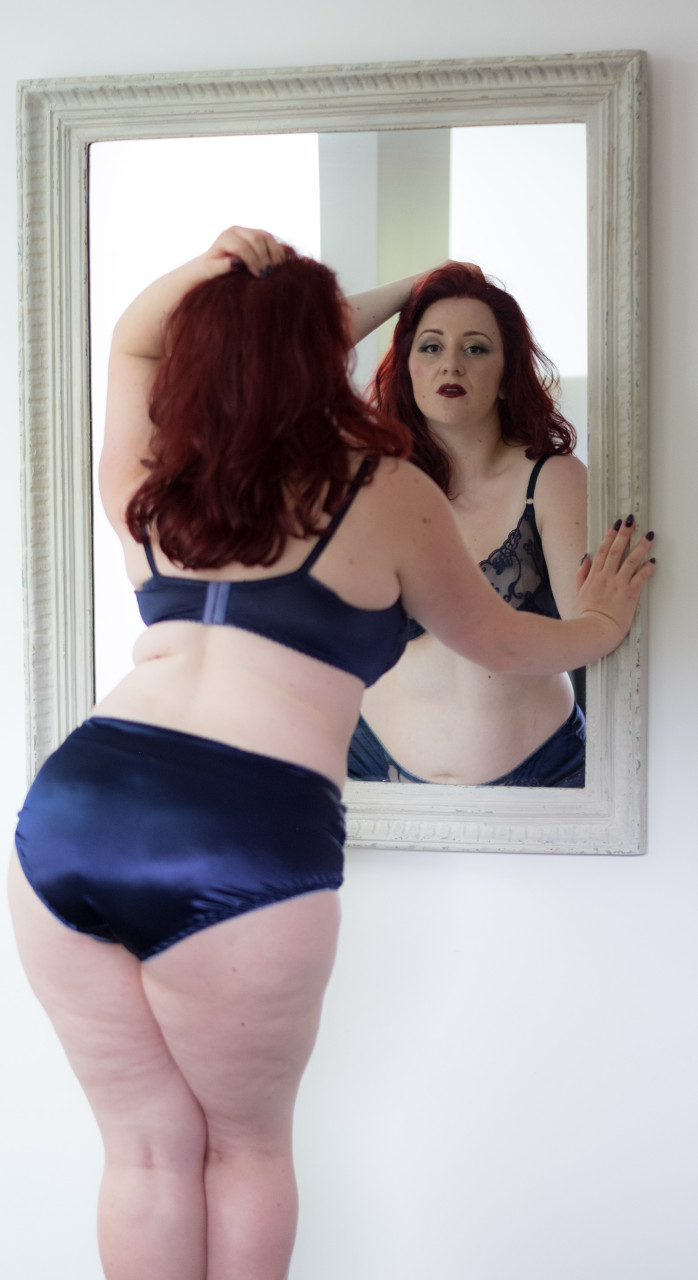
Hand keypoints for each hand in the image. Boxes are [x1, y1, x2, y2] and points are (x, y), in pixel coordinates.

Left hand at [205, 225, 288, 277]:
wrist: (216, 263)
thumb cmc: (213, 269)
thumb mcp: (212, 270)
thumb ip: (221, 266)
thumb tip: (235, 263)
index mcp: (226, 237)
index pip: (242, 246)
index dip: (252, 261)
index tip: (259, 275)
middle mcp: (237, 230)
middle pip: (256, 239)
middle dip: (263, 258)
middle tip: (267, 274)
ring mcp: (249, 230)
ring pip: (266, 237)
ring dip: (273, 254)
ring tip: (273, 270)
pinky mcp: (258, 234)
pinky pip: (271, 240)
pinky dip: (277, 251)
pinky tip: (278, 264)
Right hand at [574, 516, 654, 645]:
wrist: (594, 630)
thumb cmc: (587, 615)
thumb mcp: (578, 592)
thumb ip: (581, 574)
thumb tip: (585, 559)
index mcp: (594, 576)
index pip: (602, 550)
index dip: (610, 536)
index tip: (616, 525)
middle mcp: (606, 577)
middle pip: (616, 550)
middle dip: (624, 534)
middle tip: (631, 521)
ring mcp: (618, 584)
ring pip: (631, 560)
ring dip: (641, 546)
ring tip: (649, 536)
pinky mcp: (629, 594)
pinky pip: (640, 577)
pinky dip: (647, 568)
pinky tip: (652, 561)